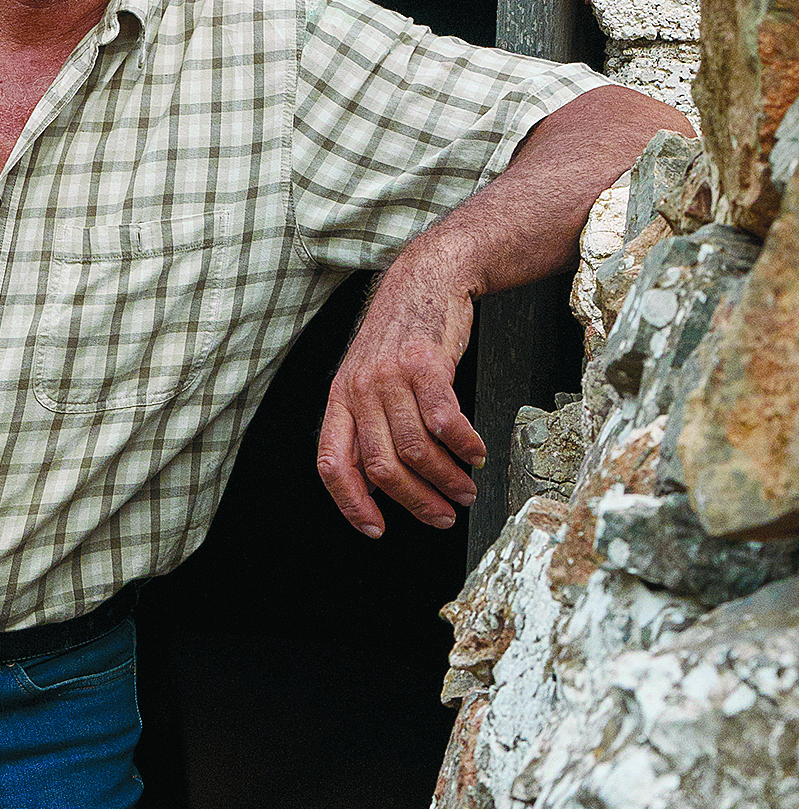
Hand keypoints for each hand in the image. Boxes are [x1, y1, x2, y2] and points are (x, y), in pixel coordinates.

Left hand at [316, 249, 484, 539]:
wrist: (426, 279)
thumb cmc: (402, 335)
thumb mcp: (368, 378)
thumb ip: (368, 424)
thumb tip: (377, 482)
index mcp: (340, 399)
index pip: (332, 463)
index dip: (351, 503)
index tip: (376, 529)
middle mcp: (359, 390)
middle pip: (380, 466)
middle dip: (415, 501)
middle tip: (443, 515)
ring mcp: (390, 376)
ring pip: (415, 449)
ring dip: (446, 479)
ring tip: (465, 489)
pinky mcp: (424, 364)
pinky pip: (444, 421)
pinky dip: (463, 445)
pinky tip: (476, 452)